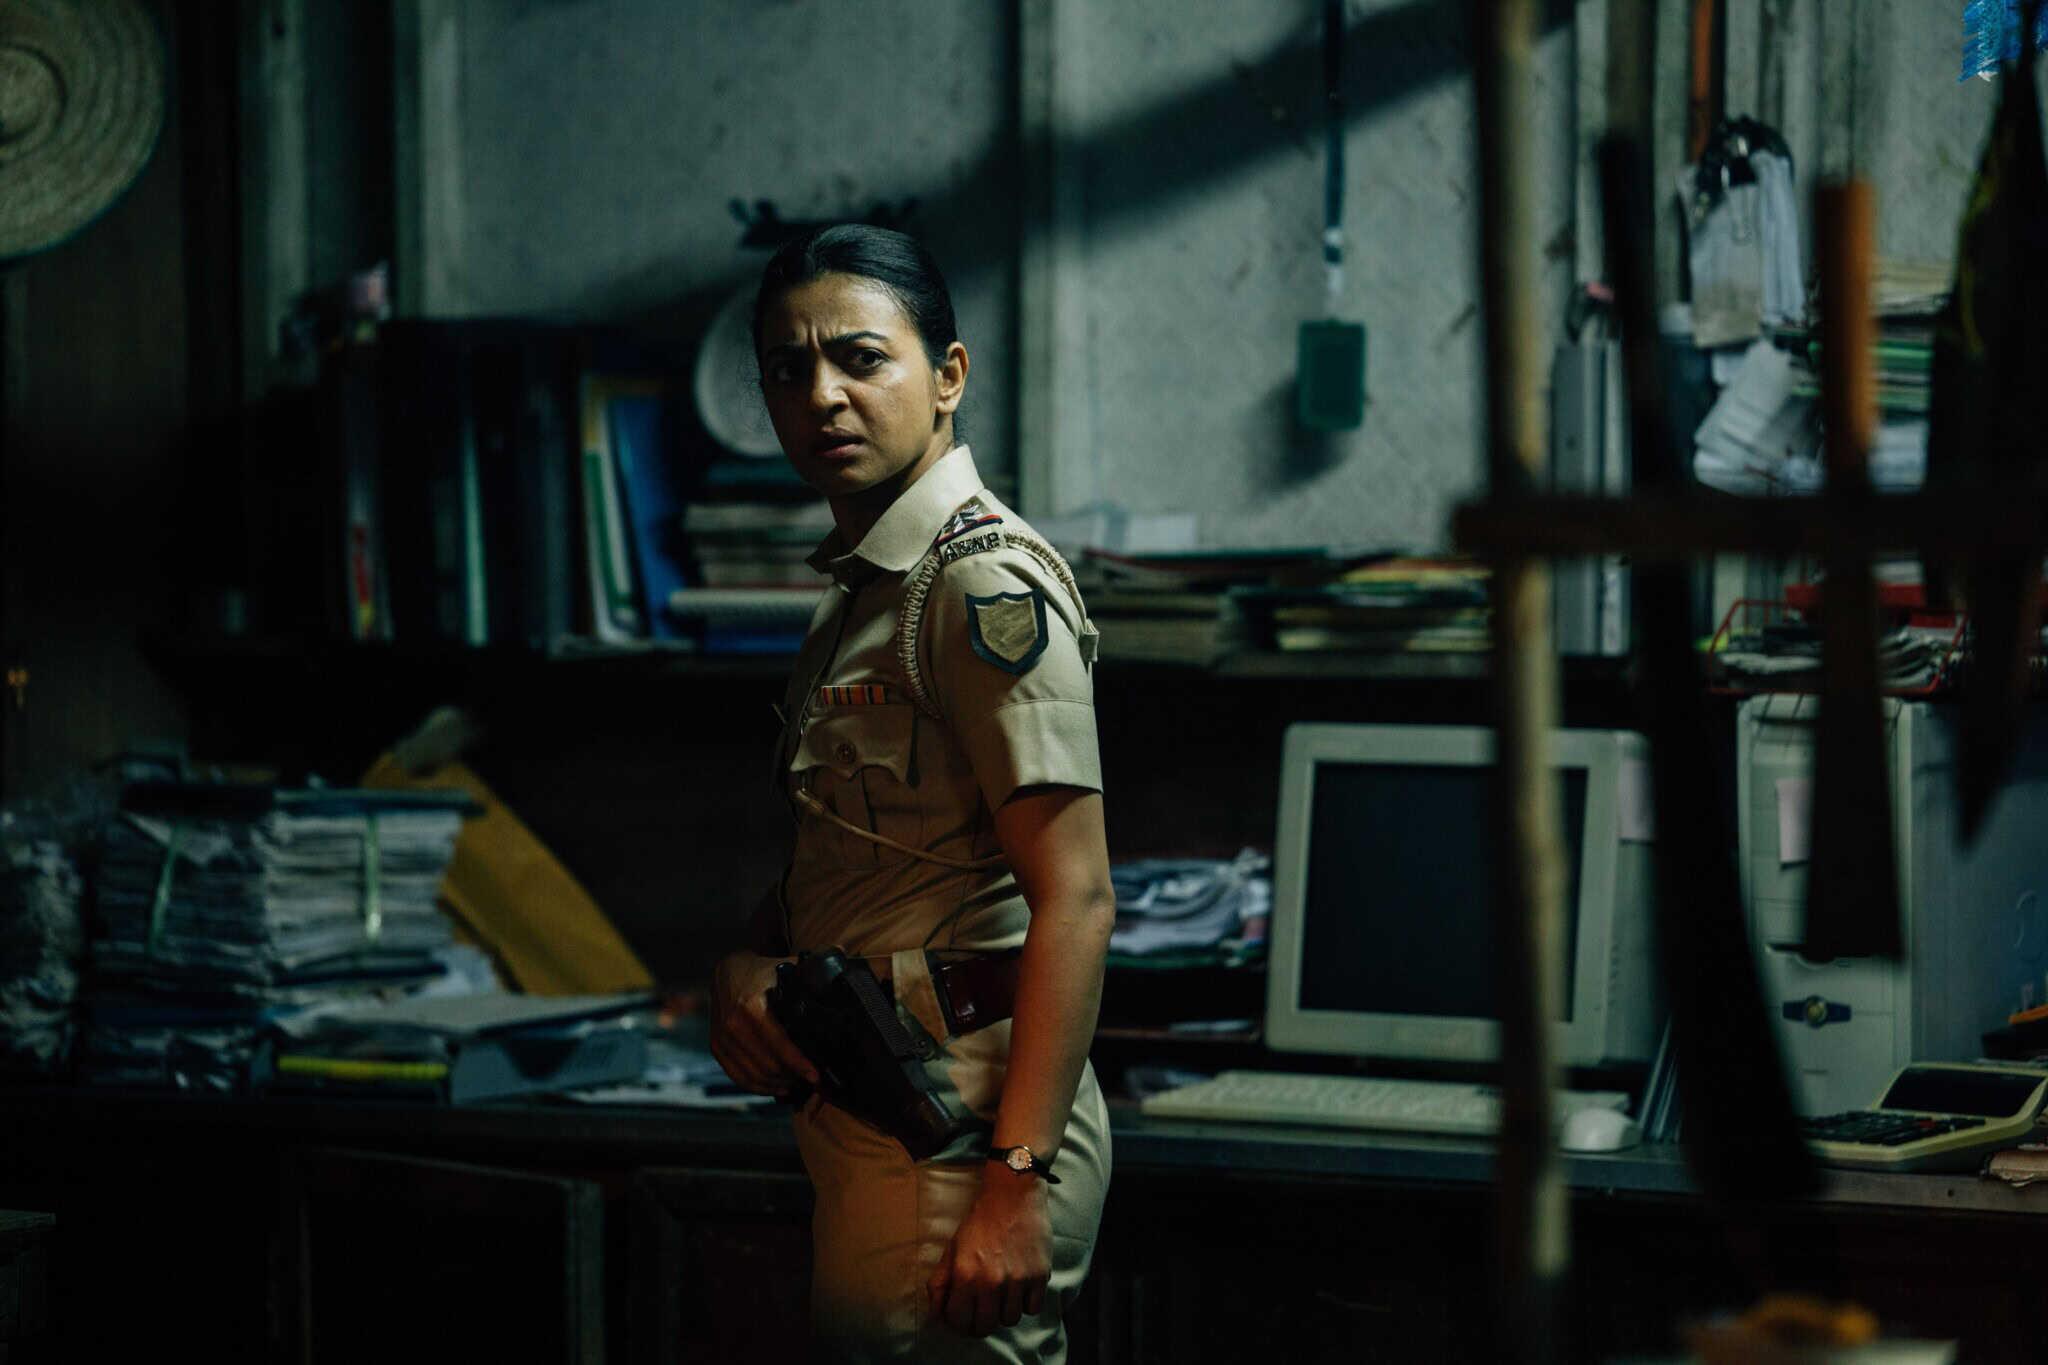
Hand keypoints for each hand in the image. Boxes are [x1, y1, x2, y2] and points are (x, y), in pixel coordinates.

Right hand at [707, 951, 815, 1095]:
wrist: (727, 971)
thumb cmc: (762, 971)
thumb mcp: (786, 966)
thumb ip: (814, 965)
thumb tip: (842, 953)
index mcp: (751, 1005)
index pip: (778, 1044)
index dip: (799, 1063)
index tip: (815, 1075)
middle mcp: (732, 1023)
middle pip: (767, 1064)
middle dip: (791, 1077)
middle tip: (810, 1081)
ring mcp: (721, 1037)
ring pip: (752, 1074)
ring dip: (776, 1084)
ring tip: (796, 1085)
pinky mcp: (716, 1047)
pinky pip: (737, 1076)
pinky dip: (757, 1086)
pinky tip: (776, 1087)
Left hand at [927, 1164, 1052, 1335]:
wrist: (1014, 1194)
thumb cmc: (980, 1222)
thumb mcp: (952, 1248)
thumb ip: (940, 1283)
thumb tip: (936, 1315)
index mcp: (965, 1274)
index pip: (958, 1321)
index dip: (958, 1323)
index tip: (962, 1317)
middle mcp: (991, 1280)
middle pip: (985, 1327)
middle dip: (980, 1323)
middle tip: (982, 1311)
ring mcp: (1018, 1279)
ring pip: (1010, 1320)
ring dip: (1004, 1312)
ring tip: (1002, 1295)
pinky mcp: (1040, 1274)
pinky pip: (1033, 1308)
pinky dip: (1026, 1303)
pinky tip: (1020, 1287)